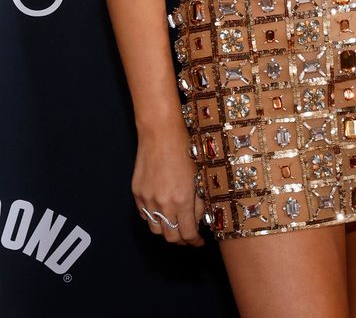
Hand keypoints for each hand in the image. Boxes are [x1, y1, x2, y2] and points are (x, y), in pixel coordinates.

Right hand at [133, 123, 204, 245]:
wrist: (160, 132)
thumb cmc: (185, 147)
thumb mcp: (199, 174)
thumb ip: (199, 200)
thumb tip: (200, 219)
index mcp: (182, 200)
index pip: (188, 234)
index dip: (194, 241)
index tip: (199, 241)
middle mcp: (163, 204)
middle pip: (170, 237)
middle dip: (181, 240)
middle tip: (189, 236)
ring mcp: (147, 199)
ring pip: (155, 229)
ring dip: (166, 231)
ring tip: (175, 225)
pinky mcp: (137, 193)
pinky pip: (144, 215)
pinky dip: (153, 218)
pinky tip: (161, 211)